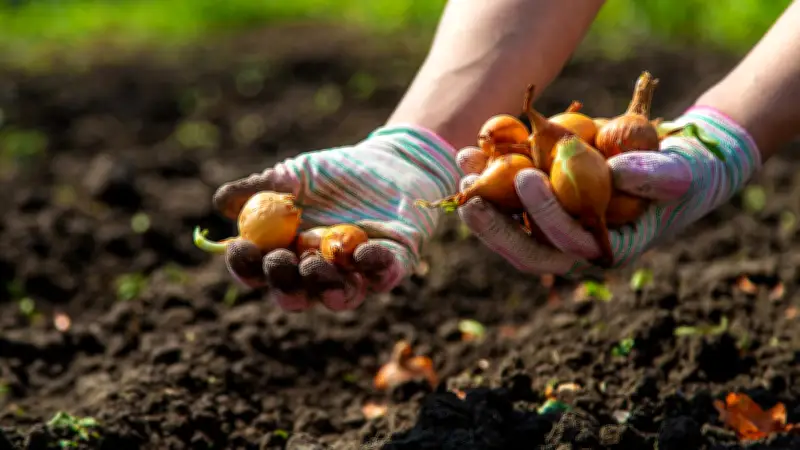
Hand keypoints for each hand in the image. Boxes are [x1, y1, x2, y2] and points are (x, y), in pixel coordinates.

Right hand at [212, 125, 460, 310]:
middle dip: (282, 282)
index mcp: (287, 255)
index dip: (245, 265)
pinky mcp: (391, 268)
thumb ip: (260, 188)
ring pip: (336, 296)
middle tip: (279, 260)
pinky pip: (381, 276)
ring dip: (323, 283)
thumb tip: (222, 202)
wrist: (390, 163)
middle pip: (293, 294)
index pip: (258, 271)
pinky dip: (371, 267)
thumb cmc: (336, 173)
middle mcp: (317, 274)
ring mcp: (355, 275)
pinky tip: (362, 253)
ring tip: (313, 262)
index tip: (241, 248)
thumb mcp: (295, 176)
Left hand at [455, 106, 761, 274]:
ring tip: (463, 164)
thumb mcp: (679, 174)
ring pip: (510, 222)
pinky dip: (489, 175)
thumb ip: (653, 178)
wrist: (676, 157)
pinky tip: (469, 152)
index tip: (526, 177)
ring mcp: (555, 221)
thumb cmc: (685, 171)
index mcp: (603, 246)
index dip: (544, 216)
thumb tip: (616, 173)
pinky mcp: (544, 198)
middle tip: (470, 196)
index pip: (566, 244)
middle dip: (495, 225)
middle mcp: (573, 241)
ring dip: (483, 198)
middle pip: (526, 246)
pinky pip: (509, 195)